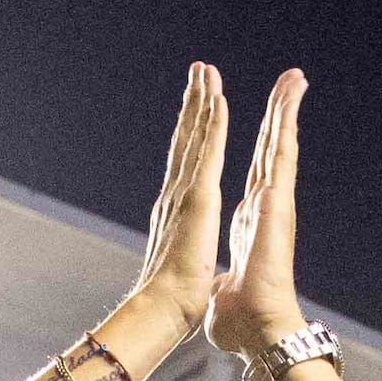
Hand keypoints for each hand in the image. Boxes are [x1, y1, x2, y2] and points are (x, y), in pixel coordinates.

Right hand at [127, 63, 228, 335]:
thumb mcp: (179, 270)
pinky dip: (213, 124)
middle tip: (199, 72)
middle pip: (186, 139)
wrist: (163, 309)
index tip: (197, 109)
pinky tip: (218, 99)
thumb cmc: (171, 301)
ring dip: (201, 101)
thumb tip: (175, 263)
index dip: (192, 135)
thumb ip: (178, 256)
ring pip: (195, 136)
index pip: (187, 164)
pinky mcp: (197, 197)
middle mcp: (176, 194)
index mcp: (176, 212)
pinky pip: (208, 151)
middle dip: (192, 104)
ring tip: (206, 71)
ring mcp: (185, 192)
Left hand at [207, 68, 307, 356]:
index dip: (257, 145)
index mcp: (251, 222)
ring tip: (295, 77)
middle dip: (278, 114)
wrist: (256, 330)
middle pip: (272, 150)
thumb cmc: (239, 319)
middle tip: (290, 81)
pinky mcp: (278, 202)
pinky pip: (282, 154)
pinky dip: (285, 125)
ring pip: (281, 145)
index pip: (252, 173)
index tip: (263, 121)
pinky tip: (289, 99)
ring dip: (286, 109)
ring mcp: (274, 202)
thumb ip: (221, 281)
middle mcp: (266, 207)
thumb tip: (218, 292)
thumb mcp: (222, 289)